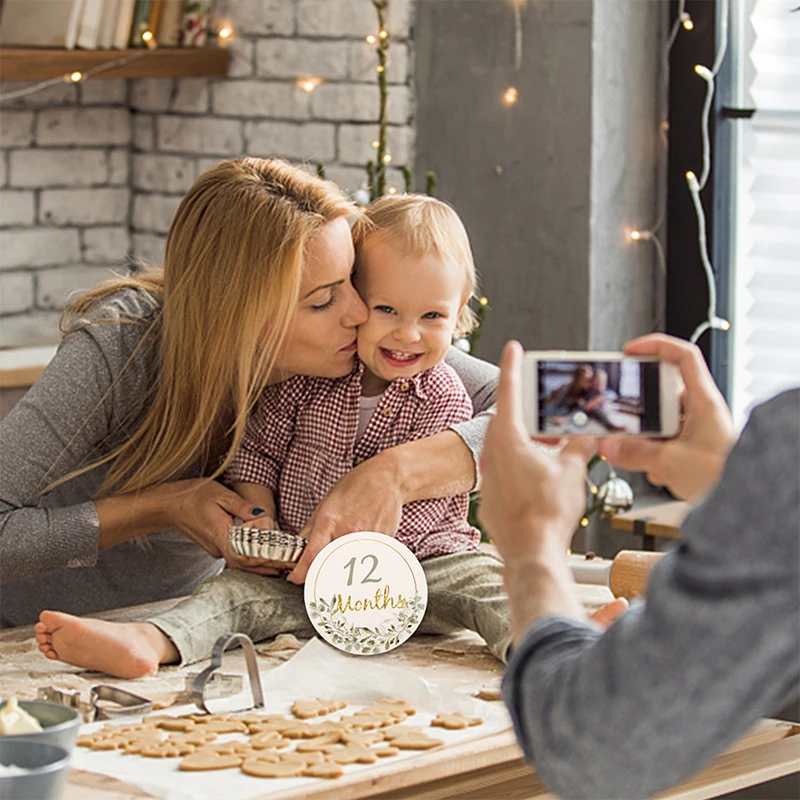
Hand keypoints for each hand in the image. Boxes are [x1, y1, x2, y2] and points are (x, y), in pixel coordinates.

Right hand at [163, 480, 279, 574]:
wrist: (170, 505)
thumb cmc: (193, 496)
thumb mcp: (221, 494)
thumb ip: (242, 507)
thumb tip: (263, 516)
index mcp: (220, 535)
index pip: (244, 558)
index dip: (263, 562)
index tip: (281, 561)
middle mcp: (218, 548)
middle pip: (246, 564)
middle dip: (268, 565)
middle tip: (289, 564)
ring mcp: (216, 550)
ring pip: (242, 563)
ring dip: (261, 564)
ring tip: (282, 563)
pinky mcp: (216, 547)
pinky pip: (236, 557)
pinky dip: (251, 559)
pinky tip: (264, 557)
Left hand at [286, 462, 402, 583]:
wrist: (385, 479)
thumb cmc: (354, 488)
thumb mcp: (325, 504)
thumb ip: (311, 530)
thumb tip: (298, 553)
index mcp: (329, 521)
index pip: (312, 556)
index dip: (301, 573)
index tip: (296, 577)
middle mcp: (347, 531)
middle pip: (330, 568)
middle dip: (320, 574)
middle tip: (318, 572)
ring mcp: (366, 539)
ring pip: (350, 569)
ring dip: (342, 572)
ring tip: (340, 563)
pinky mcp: (382, 543)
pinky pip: (367, 562)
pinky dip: (361, 564)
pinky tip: (360, 555)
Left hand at [478, 341, 595, 563]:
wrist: (531, 552)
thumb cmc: (549, 512)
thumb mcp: (571, 471)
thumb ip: (577, 447)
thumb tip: (586, 437)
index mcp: (510, 439)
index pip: (510, 393)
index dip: (513, 368)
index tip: (513, 348)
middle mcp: (493, 453)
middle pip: (506, 420)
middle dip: (525, 411)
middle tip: (544, 410)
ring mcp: (489, 475)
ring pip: (504, 446)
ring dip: (523, 439)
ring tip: (548, 444)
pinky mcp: (491, 496)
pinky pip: (503, 469)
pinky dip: (519, 463)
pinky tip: (538, 474)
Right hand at [597, 334, 736, 501]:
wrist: (743, 500)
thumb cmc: (725, 476)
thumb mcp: (672, 462)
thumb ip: (635, 453)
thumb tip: (610, 445)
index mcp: (703, 401)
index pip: (683, 356)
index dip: (656, 346)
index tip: (631, 351)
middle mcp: (701, 411)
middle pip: (661, 393)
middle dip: (641, 412)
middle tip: (625, 420)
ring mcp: (697, 429)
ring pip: (661, 422)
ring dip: (648, 440)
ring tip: (646, 457)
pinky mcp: (692, 447)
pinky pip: (666, 442)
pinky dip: (655, 455)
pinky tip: (657, 471)